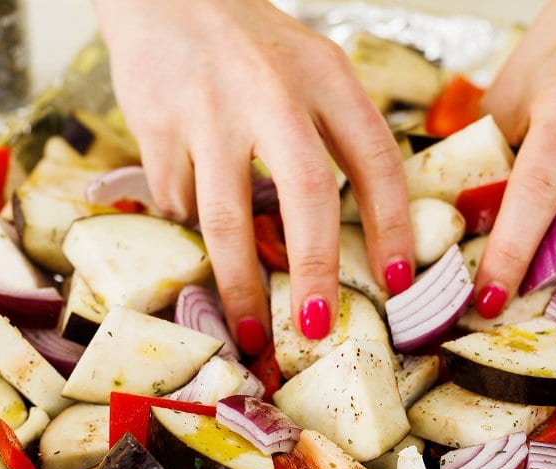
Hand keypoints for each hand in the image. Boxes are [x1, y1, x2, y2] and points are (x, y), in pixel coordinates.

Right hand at [94, 0, 413, 350]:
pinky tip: (196, 226)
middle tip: (319, 327)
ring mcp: (209, 109)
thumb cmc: (250, 47)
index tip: (399, 281)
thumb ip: (337, 134)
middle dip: (315, 270)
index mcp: (326, 76)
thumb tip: (360, 233)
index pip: (376, 159)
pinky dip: (190, 226)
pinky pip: (177, 201)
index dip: (393, 227)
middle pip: (306, 193)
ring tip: (251, 333)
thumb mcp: (312, 69)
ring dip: (240, 285)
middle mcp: (271, 90)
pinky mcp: (156, 126)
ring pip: (226, 217)